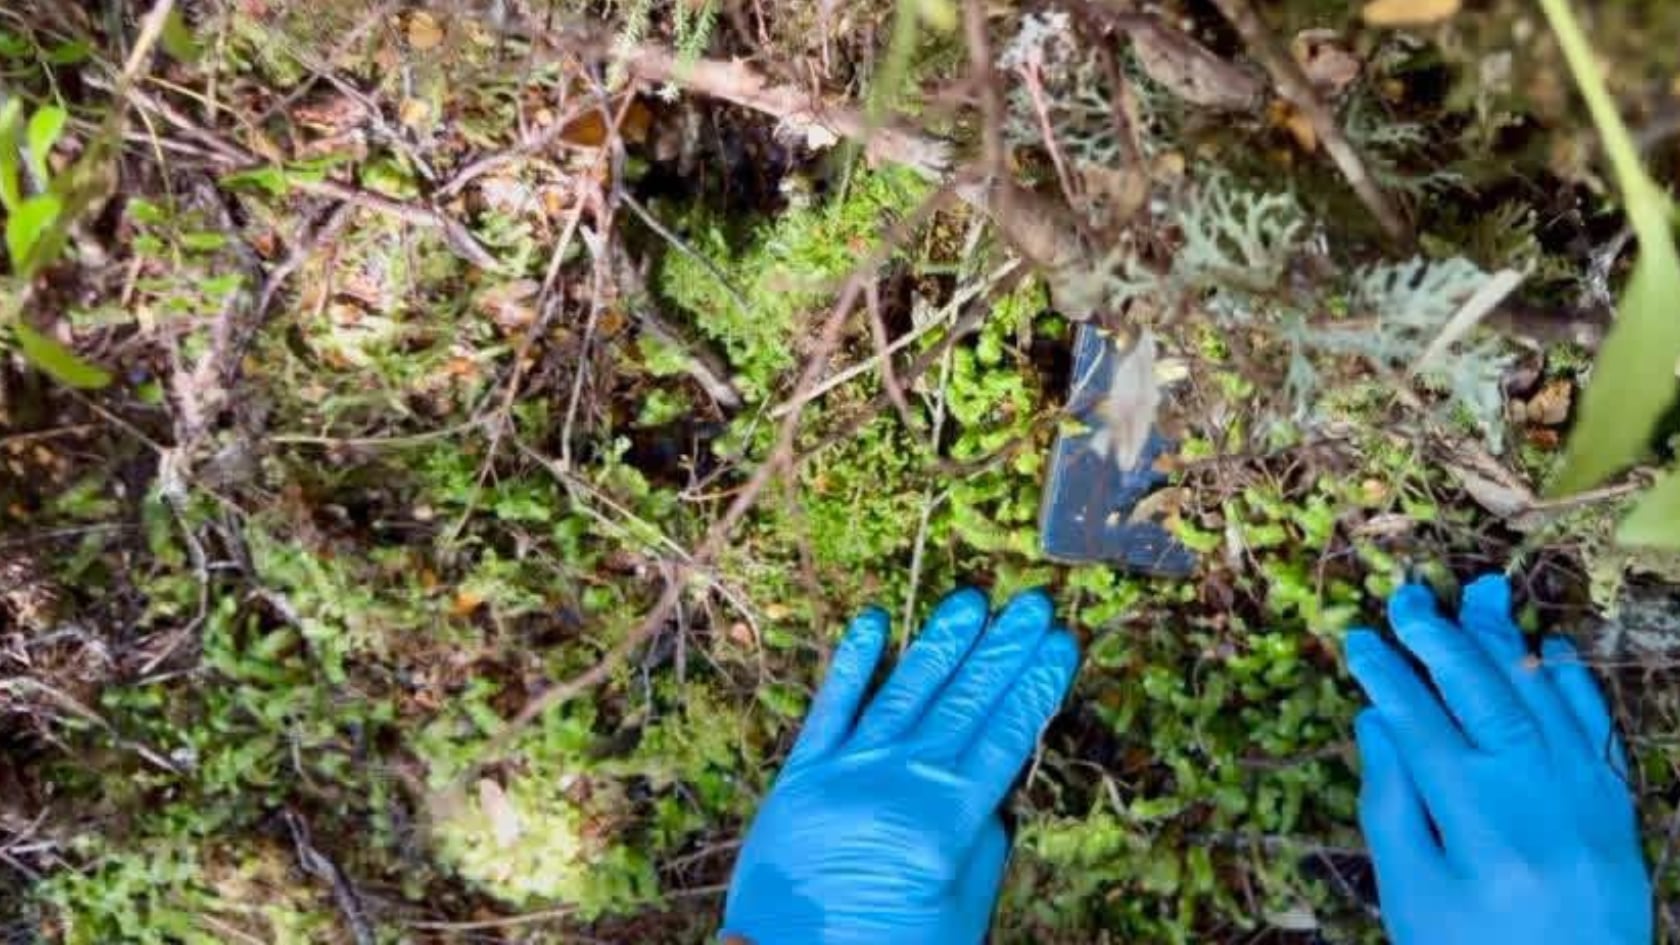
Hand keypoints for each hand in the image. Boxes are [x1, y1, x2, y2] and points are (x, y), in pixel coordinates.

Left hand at [721, 588, 1078, 944]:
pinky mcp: (802, 774)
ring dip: (942, 644)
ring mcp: (848, 772)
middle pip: (965, 703)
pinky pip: (831, 706)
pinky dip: (852, 662)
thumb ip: (981, 846)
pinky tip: (874, 620)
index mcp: (948, 822)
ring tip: (971, 601)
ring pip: (905, 692)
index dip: (1037, 687)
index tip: (1061, 644)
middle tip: (1034, 604)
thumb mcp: (959, 914)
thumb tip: (994, 790)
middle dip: (1004, 651)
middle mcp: (901, 783)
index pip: (1006, 737)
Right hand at [1348, 575, 1650, 944]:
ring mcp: (1586, 798)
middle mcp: (1537, 797)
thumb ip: (1390, 805)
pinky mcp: (1617, 809)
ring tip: (1477, 593)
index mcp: (1476, 821)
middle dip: (1441, 638)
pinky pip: (1599, 729)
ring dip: (1506, 642)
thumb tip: (1377, 720)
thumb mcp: (1411, 893)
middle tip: (1409, 594)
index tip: (1356, 637)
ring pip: (1543, 698)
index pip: (1421, 724)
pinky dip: (1574, 684)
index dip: (1386, 676)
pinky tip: (1550, 648)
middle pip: (1483, 694)